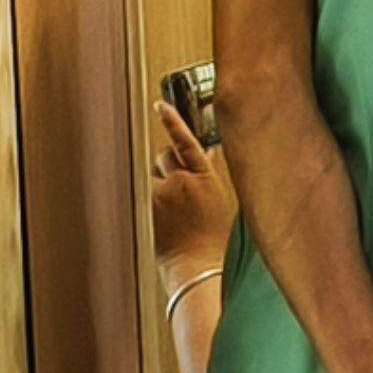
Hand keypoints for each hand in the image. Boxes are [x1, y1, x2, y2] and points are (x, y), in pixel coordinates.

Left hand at [152, 96, 236, 270]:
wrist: (198, 265)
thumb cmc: (214, 240)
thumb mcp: (221, 201)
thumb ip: (210, 175)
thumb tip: (206, 156)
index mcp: (208, 178)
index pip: (188, 142)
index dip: (173, 122)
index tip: (161, 107)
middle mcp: (184, 180)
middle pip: (166, 156)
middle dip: (169, 163)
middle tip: (178, 183)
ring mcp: (165, 192)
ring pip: (156, 174)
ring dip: (162, 182)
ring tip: (176, 208)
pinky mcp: (151, 204)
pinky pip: (151, 191)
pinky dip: (157, 198)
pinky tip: (168, 215)